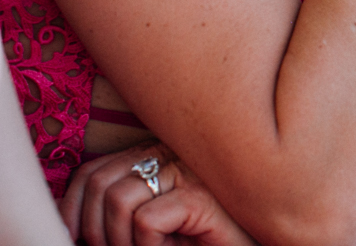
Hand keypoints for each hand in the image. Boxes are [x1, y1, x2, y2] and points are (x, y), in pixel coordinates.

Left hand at [60, 143, 255, 245]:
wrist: (251, 242)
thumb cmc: (205, 236)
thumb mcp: (153, 222)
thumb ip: (120, 212)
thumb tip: (71, 227)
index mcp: (156, 155)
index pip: (93, 170)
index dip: (70, 208)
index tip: (71, 237)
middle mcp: (172, 153)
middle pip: (100, 183)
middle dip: (92, 230)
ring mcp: (188, 172)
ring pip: (119, 200)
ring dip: (119, 240)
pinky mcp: (201, 196)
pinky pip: (147, 220)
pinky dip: (146, 245)